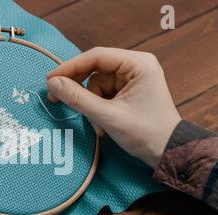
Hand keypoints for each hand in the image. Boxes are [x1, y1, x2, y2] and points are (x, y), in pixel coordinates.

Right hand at [47, 47, 180, 168]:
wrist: (167, 153)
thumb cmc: (145, 133)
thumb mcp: (107, 116)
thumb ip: (78, 98)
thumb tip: (52, 84)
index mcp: (138, 64)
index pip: (96, 57)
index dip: (70, 67)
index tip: (50, 80)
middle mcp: (136, 66)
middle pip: (95, 69)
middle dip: (79, 88)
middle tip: (56, 98)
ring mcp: (133, 79)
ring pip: (97, 85)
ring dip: (91, 105)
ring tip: (98, 125)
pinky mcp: (129, 92)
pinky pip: (104, 95)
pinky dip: (98, 109)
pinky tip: (103, 125)